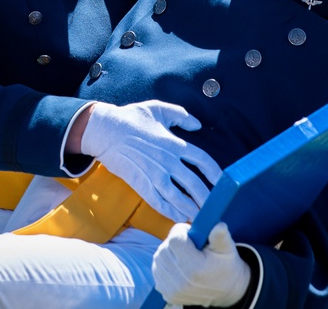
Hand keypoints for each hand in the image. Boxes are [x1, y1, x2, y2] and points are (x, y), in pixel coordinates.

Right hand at [79, 100, 221, 223]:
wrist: (104, 130)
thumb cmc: (131, 117)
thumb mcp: (158, 108)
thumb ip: (180, 115)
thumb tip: (197, 124)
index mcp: (174, 143)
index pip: (202, 160)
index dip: (215, 173)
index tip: (222, 182)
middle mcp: (167, 160)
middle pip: (194, 183)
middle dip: (206, 198)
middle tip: (215, 208)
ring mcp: (154, 174)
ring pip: (177, 197)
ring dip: (190, 209)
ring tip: (201, 218)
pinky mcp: (140, 183)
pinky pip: (158, 201)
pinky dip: (169, 211)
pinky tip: (178, 218)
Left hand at [152, 222, 250, 307]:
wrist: (224, 291)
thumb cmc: (225, 265)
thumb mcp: (227, 250)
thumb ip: (220, 237)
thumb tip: (219, 226)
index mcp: (194, 268)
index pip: (174, 239)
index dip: (181, 232)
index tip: (190, 234)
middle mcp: (180, 281)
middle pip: (164, 248)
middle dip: (174, 242)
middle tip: (188, 244)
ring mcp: (172, 290)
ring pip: (158, 258)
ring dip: (168, 253)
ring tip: (184, 255)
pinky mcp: (167, 295)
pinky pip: (156, 270)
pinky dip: (165, 265)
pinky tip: (178, 266)